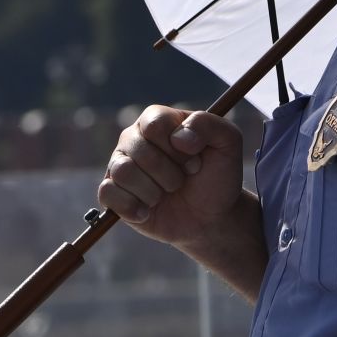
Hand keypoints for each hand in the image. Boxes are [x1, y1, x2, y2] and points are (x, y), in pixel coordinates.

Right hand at [97, 106, 246, 251]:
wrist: (210, 216)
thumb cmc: (217, 175)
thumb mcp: (228, 143)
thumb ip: (209, 126)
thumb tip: (179, 138)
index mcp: (158, 120)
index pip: (155, 125)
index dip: (178, 148)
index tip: (195, 161)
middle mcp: (134, 138)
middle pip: (139, 150)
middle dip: (169, 173)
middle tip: (182, 180)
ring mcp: (120, 165)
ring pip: (123, 172)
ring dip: (153, 191)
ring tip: (166, 194)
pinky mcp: (112, 193)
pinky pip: (107, 194)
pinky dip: (132, 207)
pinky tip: (148, 211)